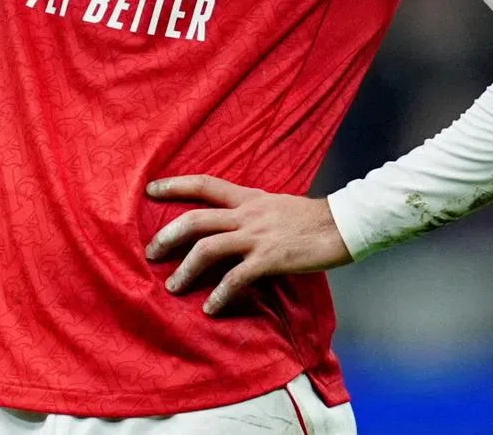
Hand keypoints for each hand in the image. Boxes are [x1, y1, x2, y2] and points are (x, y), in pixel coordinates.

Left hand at [144, 174, 351, 315]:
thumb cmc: (310, 218)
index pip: (204, 183)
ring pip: (208, 247)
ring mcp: (257, 236)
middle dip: (168, 236)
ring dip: (186, 269)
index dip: (175, 184)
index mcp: (247, 197)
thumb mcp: (274, 205)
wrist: (342, 224)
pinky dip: (220, 294)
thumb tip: (231, 224)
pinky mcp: (269, 259)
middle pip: (196, 219)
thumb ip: (251, 213)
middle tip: (150, 252)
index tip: (150, 189)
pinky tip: (211, 308)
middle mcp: (247, 213)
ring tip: (173, 287)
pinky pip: (237, 278)